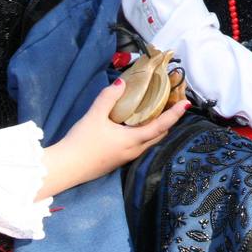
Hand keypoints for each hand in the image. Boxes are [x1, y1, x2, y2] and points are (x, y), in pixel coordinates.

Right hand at [38, 79, 188, 198]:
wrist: (65, 168)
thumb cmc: (81, 142)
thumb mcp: (94, 116)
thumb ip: (109, 98)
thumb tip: (122, 83)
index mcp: (132, 141)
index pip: (160, 127)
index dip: (174, 115)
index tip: (185, 104)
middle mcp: (134, 151)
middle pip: (159, 136)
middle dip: (169, 121)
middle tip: (173, 105)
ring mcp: (126, 158)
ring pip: (150, 142)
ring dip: (158, 128)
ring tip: (159, 113)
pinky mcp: (118, 161)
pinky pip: (140, 146)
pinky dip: (146, 134)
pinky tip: (138, 127)